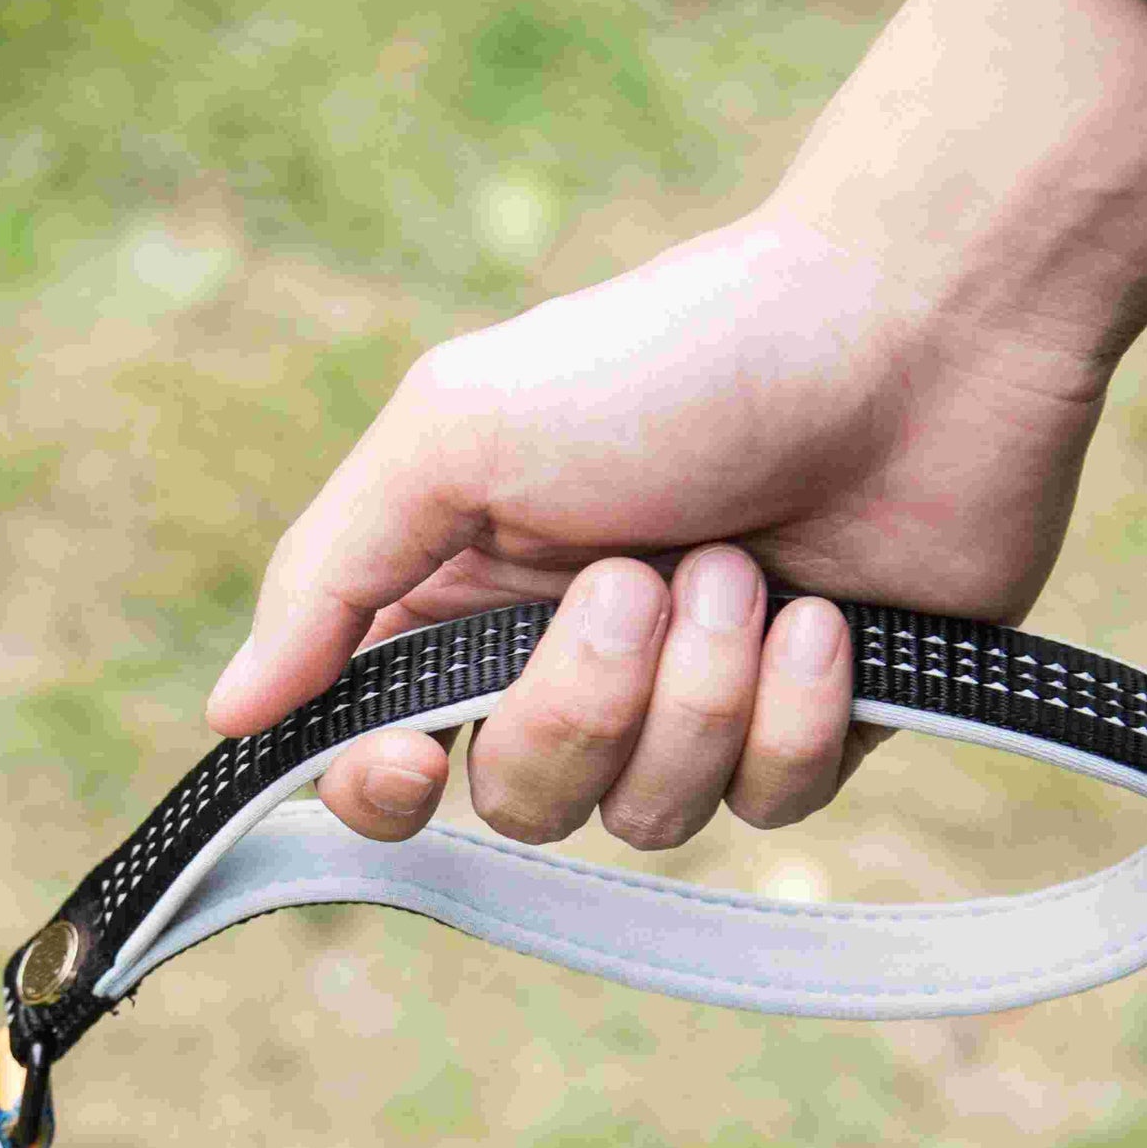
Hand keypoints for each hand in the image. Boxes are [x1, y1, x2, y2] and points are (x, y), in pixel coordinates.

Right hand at [204, 0, 1146, 849]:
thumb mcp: (459, 429)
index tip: (412, 759)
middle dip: (580, 704)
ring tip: (749, 565)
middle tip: (642, 578)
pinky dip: (794, 711)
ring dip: (699, 693)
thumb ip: (331, 575)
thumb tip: (230, 712)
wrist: (915, 331)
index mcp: (464, 591)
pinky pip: (771, 806)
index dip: (382, 787)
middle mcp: (567, 659)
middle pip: (519, 800)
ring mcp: (693, 700)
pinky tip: (828, 614)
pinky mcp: (812, 724)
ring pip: (650, 816)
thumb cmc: (676, 357)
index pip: (377, 756)